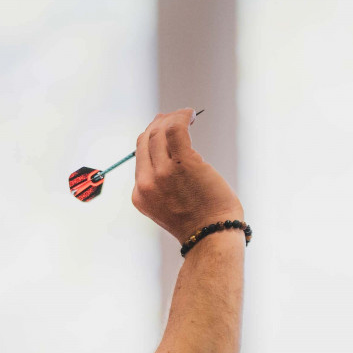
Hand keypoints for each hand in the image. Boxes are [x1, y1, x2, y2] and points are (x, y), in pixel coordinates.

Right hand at [130, 109, 243, 242]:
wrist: (212, 237)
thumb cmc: (200, 224)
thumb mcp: (170, 209)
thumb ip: (165, 187)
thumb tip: (173, 157)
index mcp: (141, 195)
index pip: (140, 157)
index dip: (150, 138)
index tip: (162, 128)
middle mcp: (147, 183)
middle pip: (145, 141)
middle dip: (158, 125)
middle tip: (173, 117)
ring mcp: (163, 173)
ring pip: (159, 133)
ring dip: (172, 118)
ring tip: (185, 115)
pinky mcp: (183, 163)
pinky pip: (176, 130)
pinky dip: (181, 117)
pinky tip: (190, 115)